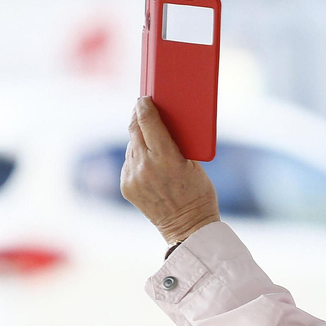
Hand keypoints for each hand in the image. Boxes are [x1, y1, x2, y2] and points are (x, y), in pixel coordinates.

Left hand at [121, 97, 221, 244]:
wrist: (188, 227)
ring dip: (139, 139)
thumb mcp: (194, 164)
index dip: (144, 106)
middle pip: (134, 130)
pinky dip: (137, 157)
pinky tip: (148, 160)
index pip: (147, 122)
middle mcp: (145, 166)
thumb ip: (176, 143)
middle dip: (138, 117)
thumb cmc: (199, 194)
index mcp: (166, 158)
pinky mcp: (126, 186)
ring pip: (131, 146)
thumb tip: (162, 123)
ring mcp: (132, 177)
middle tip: (142, 107)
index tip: (144, 98)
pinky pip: (129, 162)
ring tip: (151, 137)